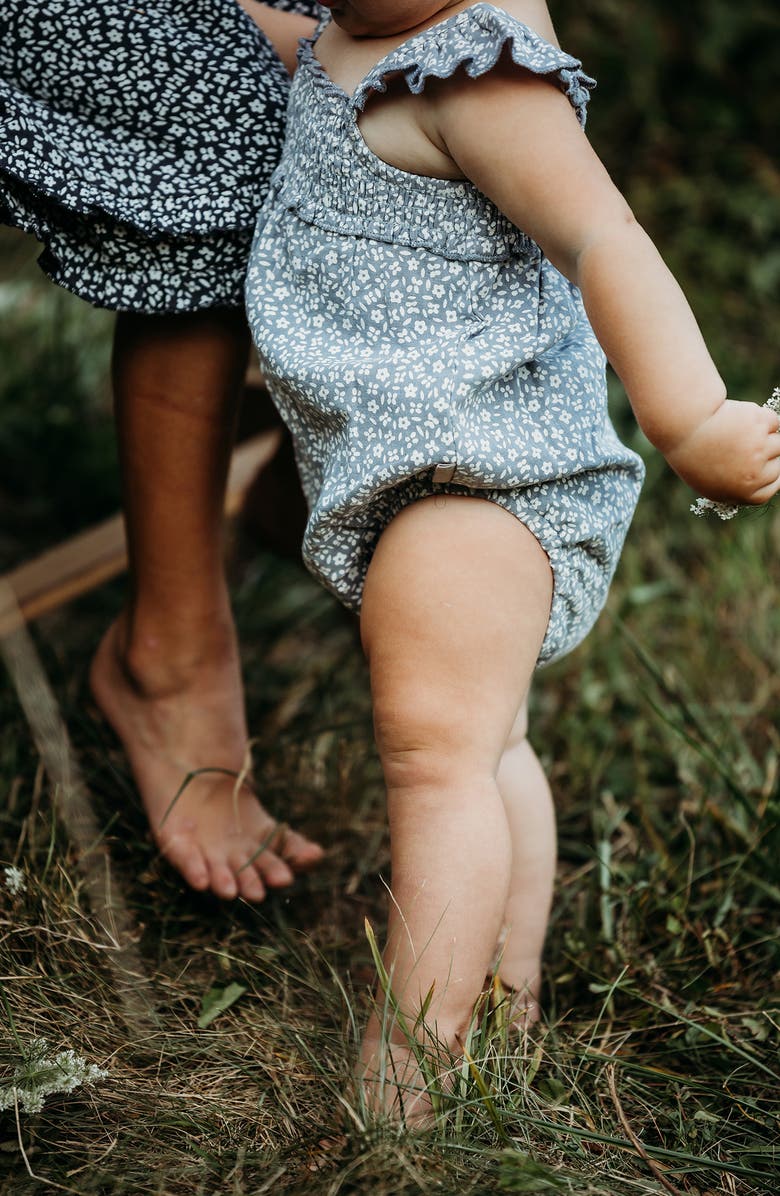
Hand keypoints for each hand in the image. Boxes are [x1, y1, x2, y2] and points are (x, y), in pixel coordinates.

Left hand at [665, 398, 779, 504]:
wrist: (684, 427)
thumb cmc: (689, 454)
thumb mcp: (707, 483)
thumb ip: (733, 486)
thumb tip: (754, 481)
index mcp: (742, 492)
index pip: (771, 489)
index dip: (770, 476)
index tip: (767, 466)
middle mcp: (755, 475)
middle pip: (778, 465)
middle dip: (766, 455)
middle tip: (744, 444)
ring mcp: (761, 449)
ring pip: (778, 443)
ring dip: (763, 436)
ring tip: (739, 431)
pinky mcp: (761, 424)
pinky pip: (773, 422)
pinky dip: (761, 418)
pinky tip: (740, 418)